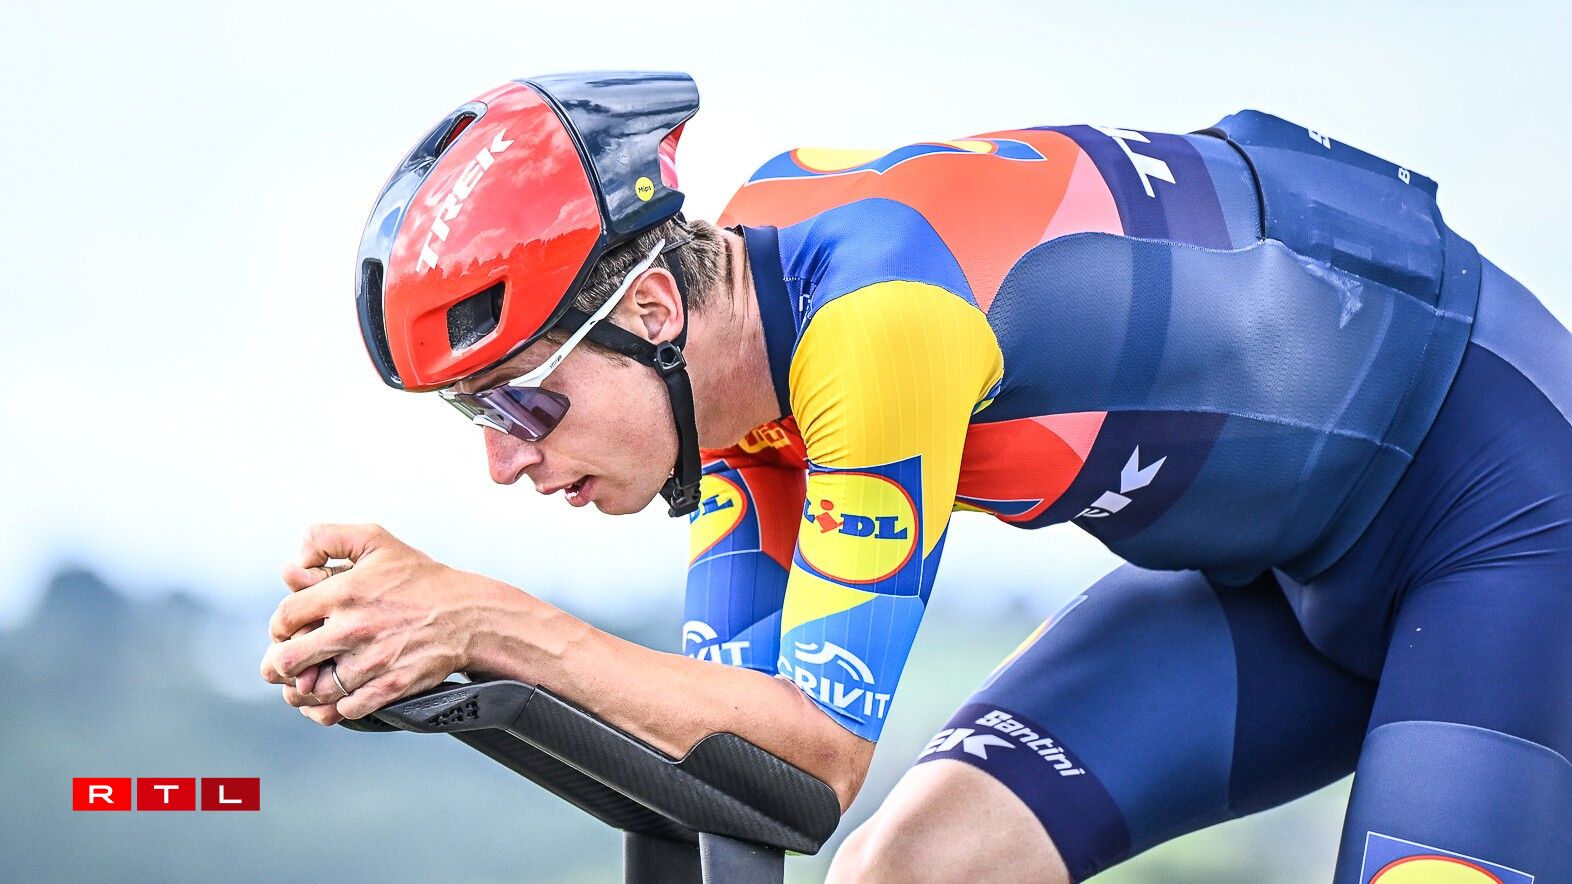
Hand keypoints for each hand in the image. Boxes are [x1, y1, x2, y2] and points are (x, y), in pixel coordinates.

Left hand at [260, 523, 493, 724]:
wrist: (468, 614)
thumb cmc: (420, 578)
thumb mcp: (375, 540)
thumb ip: (326, 538)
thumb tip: (294, 564)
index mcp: (345, 591)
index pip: (284, 618)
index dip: (279, 627)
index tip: (288, 630)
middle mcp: (355, 628)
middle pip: (286, 661)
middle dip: (278, 664)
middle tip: (285, 662)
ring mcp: (372, 661)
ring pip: (312, 691)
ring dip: (302, 690)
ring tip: (307, 680)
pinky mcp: (389, 686)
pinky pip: (344, 709)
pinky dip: (333, 706)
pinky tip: (336, 694)